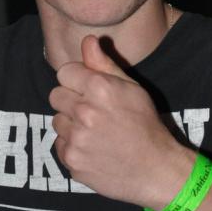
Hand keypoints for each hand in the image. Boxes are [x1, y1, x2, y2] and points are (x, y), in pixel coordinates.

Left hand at [49, 36, 192, 208]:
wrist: (156, 169)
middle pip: (55, 95)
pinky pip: (60, 145)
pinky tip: (93, 149)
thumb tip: (88, 40)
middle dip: (70, 100)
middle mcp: (84, 112)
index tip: (88, 89)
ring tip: (95, 132)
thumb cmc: (145, 124)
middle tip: (92, 112)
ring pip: (57, 121)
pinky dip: (72, 146)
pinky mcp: (72, 160)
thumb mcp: (131, 88)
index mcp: (99, 88)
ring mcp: (76, 138)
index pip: (64, 72)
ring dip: (70, 125)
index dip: (76, 79)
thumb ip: (104, 63)